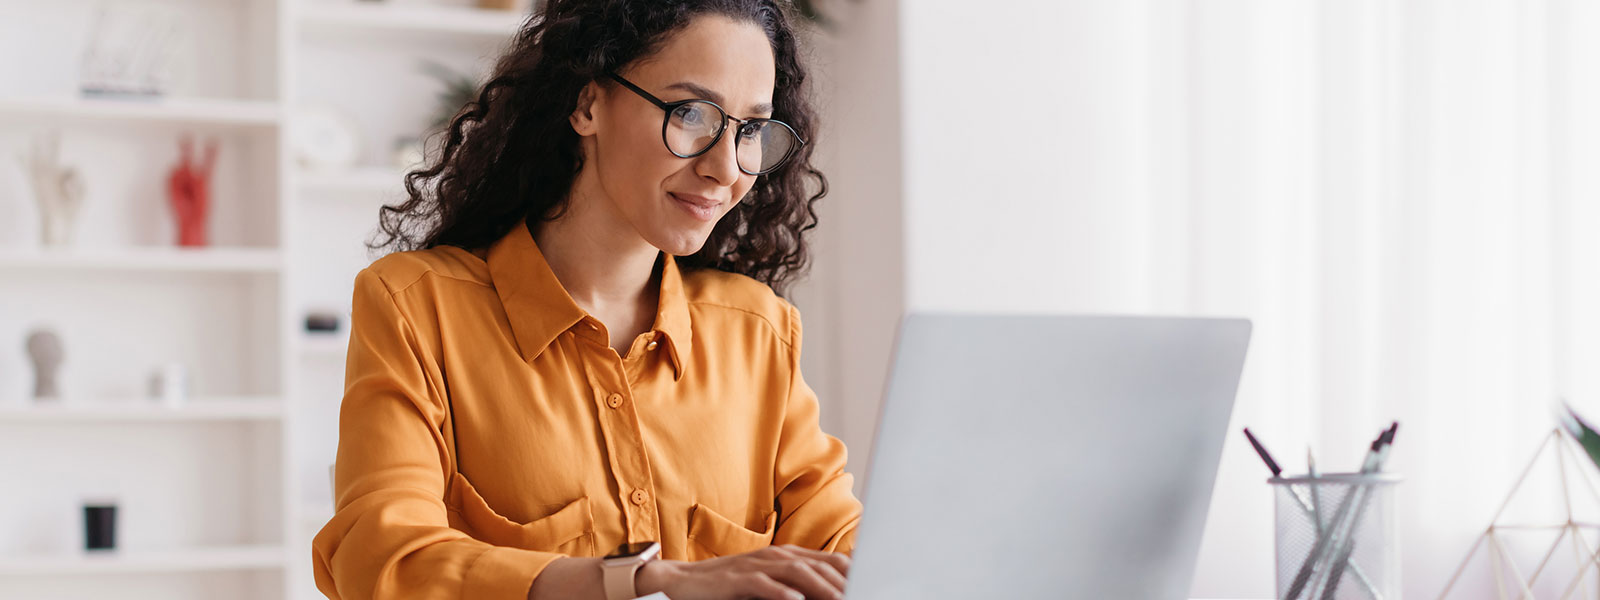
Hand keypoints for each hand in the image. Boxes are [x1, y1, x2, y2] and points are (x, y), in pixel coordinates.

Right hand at [634, 544, 850, 599]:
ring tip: (842, 599)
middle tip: (866, 592)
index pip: (828, 561)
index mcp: (786, 555)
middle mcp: (775, 556)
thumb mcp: (767, 582)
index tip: (874, 582)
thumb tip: (828, 591)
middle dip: (844, 581)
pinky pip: (763, 585)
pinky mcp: (737, 579)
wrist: (682, 581)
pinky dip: (781, 593)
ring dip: (822, 587)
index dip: (853, 572)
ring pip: (797, 573)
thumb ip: (796, 583)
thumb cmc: (729, 585)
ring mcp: (756, 565)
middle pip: (818, 566)